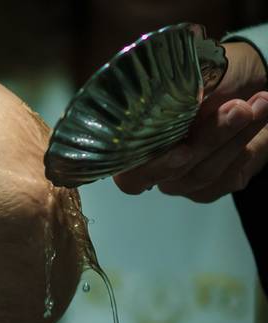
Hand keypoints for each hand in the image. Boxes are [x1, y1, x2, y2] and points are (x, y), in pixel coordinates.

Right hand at [113, 42, 267, 202]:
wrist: (249, 86)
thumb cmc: (215, 76)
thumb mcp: (197, 74)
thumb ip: (180, 93)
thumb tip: (174, 93)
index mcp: (132, 139)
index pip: (128, 171)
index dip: (153, 166)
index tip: (184, 151)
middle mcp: (148, 165)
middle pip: (173, 172)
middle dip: (210, 140)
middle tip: (239, 109)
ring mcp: (176, 179)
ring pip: (202, 174)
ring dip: (235, 138)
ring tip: (259, 104)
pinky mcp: (205, 188)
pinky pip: (223, 181)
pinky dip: (243, 151)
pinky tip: (255, 124)